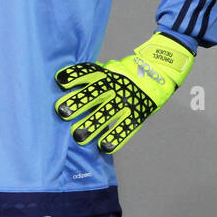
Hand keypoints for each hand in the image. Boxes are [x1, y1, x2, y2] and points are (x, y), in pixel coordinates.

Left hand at [54, 33, 192, 153]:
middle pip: (94, 94)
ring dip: (92, 125)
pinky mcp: (136, 114)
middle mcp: (115, 87)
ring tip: (78, 136)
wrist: (157, 74)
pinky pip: (125, 127)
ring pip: (107, 113)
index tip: (60, 81)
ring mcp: (125, 101)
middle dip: (78, 103)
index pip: (89, 72)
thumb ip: (90, 76)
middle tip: (63, 112)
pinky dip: (115, 138)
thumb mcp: (108, 69)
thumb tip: (64, 81)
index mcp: (106, 74)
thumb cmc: (124, 75)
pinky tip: (103, 147)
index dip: (74, 76)